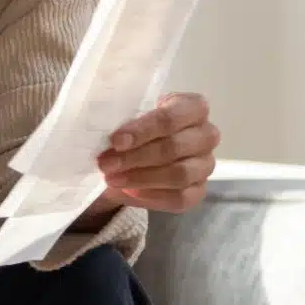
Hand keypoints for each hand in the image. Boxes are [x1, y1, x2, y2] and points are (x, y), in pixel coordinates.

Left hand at [94, 91, 220, 212]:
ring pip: (179, 174)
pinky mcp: (199, 191)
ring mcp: (205, 164)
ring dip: (141, 178)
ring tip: (112, 178)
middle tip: (106, 163)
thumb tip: (98, 127)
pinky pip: (180, 198)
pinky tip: (128, 192)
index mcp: (192, 107)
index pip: (173, 116)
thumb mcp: (126, 116)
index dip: (144, 129)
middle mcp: (206, 135)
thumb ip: (119, 117)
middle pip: (174, 146)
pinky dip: (151, 196)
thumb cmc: (133, 127)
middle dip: (136, 156)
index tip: (115, 140)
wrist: (133, 155)